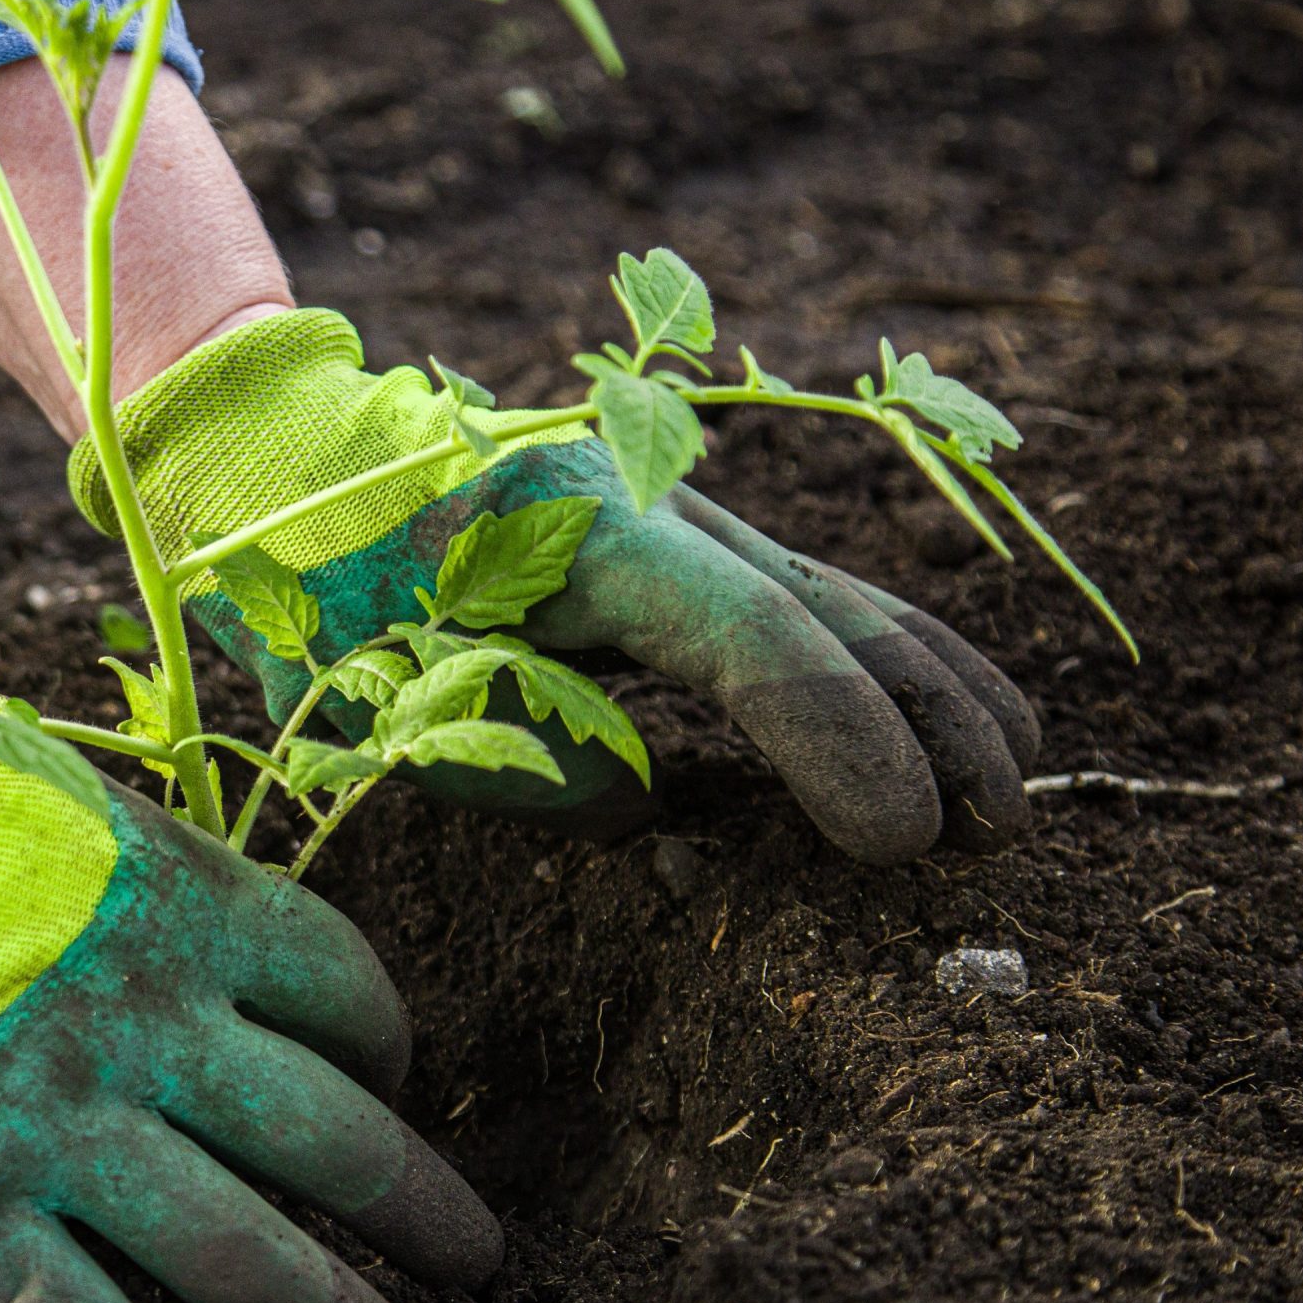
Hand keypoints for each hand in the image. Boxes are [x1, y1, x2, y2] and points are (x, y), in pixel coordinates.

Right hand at [0, 681, 499, 1302]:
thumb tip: (214, 948)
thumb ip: (151, 879)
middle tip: (481, 1270)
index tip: (390, 1084)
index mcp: (187, 902)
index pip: (345, 991)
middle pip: (335, 1141)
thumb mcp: (64, 801)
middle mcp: (151, 1024)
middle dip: (426, 1217)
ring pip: (244, 1256)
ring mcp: (60, 1124)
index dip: (388, 1048)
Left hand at [72, 309, 1041, 863]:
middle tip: (992, 834)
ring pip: (837, 592)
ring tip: (1014, 783)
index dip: (839, 743)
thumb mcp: (378, 696)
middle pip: (829, 610)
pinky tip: (950, 711)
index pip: (750, 643)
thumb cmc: (315, 588)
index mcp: (578, 535)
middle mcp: (651, 501)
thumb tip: (645, 802)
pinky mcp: (675, 530)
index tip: (898, 843)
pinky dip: (883, 656)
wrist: (288, 459)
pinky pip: (803, 595)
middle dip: (926, 723)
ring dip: (934, 688)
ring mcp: (673, 504)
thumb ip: (519, 761)